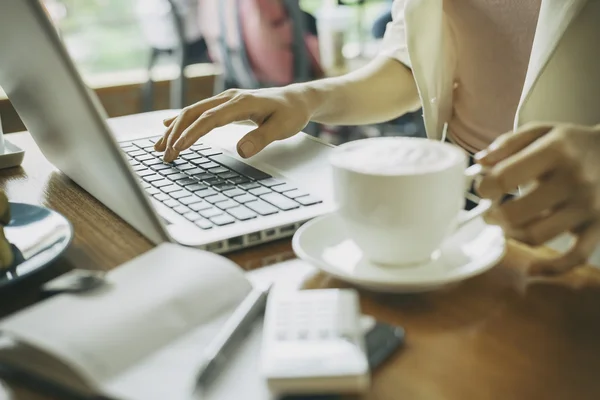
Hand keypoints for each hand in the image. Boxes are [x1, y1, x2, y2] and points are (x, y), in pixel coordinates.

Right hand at [154, 87, 313, 161]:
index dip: (192, 134)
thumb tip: (241, 151)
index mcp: (241, 103)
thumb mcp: (282, 128)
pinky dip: (181, 121)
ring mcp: (225, 100)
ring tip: (159, 146)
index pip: (210, 120)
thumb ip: (261, 138)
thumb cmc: (291, 113)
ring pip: (193, 112)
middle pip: (194, 113)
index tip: (178, 149)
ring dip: (174, 128)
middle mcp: (229, 98)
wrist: (297, 99)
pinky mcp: (225, 105)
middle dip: (175, 134)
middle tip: (163, 154)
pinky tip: (167, 126)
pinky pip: (198, 111)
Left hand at [475, 122, 599, 275]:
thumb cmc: (572, 143)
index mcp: (556, 152)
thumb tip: (480, 162)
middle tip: (489, 213)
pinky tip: (533, 269)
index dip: (485, 187)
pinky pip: (575, 256)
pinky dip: (552, 268)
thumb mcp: (541, 131)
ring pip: (538, 236)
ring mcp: (587, 207)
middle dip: (494, 216)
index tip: (483, 189)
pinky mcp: (598, 226)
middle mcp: (573, 181)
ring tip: (507, 226)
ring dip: (514, 235)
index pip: (505, 177)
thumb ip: (507, 144)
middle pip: (517, 213)